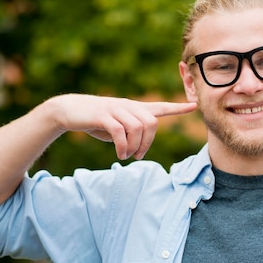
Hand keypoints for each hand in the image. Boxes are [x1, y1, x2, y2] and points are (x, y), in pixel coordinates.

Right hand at [48, 94, 196, 159]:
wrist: (69, 111)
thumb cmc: (96, 121)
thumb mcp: (117, 128)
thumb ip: (131, 133)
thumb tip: (138, 148)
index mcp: (134, 109)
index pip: (160, 107)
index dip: (177, 108)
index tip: (194, 106)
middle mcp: (128, 106)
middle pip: (151, 123)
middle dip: (148, 143)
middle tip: (138, 156)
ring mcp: (116, 109)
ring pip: (138, 128)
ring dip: (134, 146)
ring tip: (126, 155)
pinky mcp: (103, 116)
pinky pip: (120, 131)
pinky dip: (123, 146)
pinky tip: (120, 153)